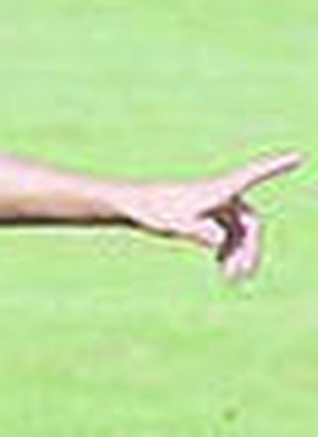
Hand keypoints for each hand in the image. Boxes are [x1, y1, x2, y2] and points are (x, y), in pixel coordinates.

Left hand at [130, 151, 302, 281]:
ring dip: (238, 254)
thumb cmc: (157, 211)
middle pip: (250, 222)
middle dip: (250, 249)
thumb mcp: (180, 225)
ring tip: (231, 279)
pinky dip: (228, 249)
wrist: (137, 207)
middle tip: (243, 276)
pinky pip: (228, 234)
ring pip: (239, 232)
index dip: (276, 166)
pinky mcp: (207, 215)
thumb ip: (201, 232)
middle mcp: (223, 195)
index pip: (254, 175)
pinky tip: (221, 266)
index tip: (298, 157)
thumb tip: (220, 243)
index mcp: (221, 190)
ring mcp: (216, 206)